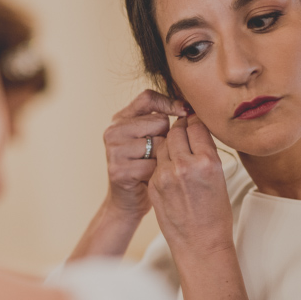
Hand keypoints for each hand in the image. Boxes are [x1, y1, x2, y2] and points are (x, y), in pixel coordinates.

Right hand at [104, 89, 187, 219]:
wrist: (128, 202)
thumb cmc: (145, 167)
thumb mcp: (150, 138)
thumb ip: (160, 120)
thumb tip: (187, 107)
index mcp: (120, 119)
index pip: (148, 97)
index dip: (169, 103)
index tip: (185, 112)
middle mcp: (113, 131)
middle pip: (158, 121)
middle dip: (166, 137)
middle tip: (158, 153)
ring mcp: (114, 150)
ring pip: (158, 143)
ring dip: (163, 157)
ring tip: (154, 166)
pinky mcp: (119, 170)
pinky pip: (154, 164)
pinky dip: (158, 173)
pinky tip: (151, 178)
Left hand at [148, 114, 232, 259]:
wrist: (200, 243)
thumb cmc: (215, 213)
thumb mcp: (219, 177)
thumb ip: (206, 153)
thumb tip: (196, 132)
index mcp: (207, 162)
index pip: (197, 126)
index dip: (195, 121)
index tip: (195, 120)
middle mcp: (184, 166)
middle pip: (177, 131)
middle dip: (181, 128)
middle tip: (185, 129)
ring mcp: (165, 175)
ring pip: (163, 143)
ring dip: (170, 141)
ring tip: (178, 147)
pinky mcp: (154, 184)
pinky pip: (157, 161)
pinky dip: (163, 158)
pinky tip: (170, 165)